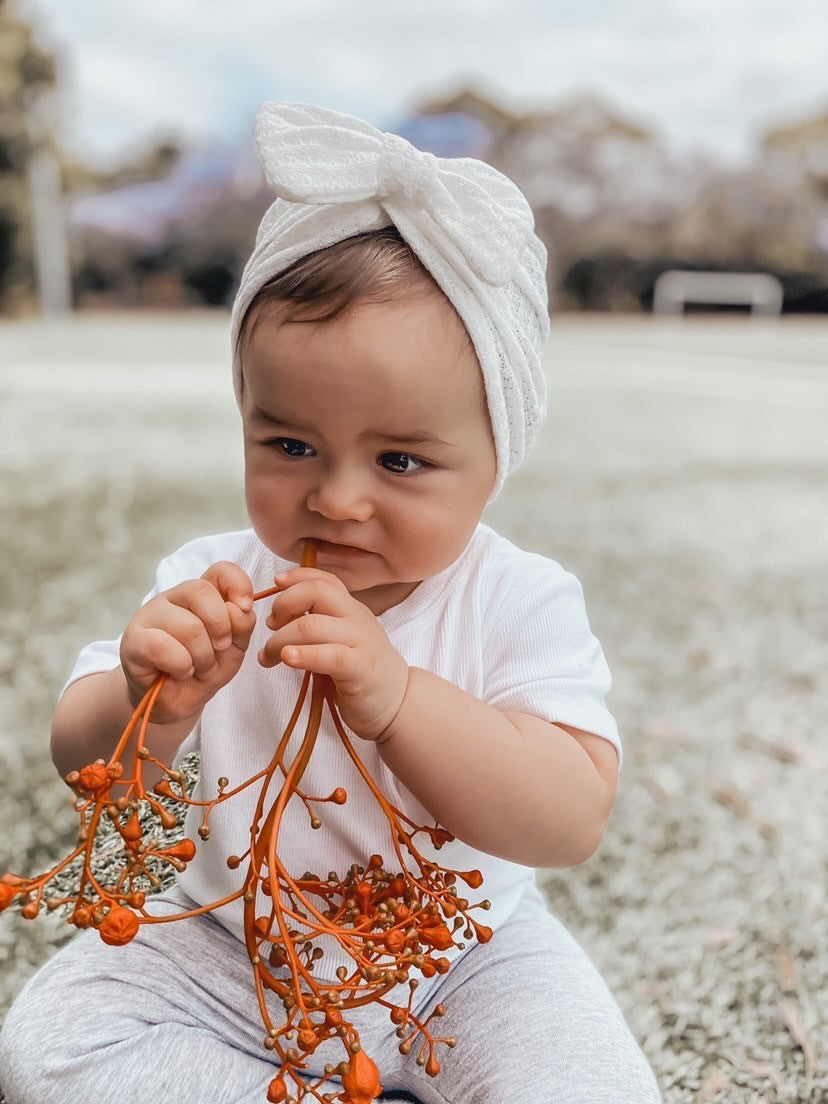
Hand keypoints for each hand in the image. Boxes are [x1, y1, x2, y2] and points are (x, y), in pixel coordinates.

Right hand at [119, 562, 255, 724]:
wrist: (174, 702)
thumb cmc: (203, 668)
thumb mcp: (234, 648)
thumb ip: (242, 624)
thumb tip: (240, 609)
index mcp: (200, 594)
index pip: (221, 570)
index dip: (238, 585)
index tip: (245, 609)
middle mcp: (173, 598)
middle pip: (201, 592)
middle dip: (220, 628)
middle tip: (219, 650)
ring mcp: (149, 615)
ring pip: (187, 626)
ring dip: (203, 657)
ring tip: (198, 668)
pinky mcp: (133, 640)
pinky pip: (164, 647)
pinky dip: (182, 666)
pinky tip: (179, 672)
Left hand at [258, 567, 408, 740]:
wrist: (398, 703)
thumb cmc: (362, 673)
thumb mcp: (342, 640)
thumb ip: (319, 625)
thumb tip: (279, 617)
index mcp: (352, 609)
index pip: (324, 579)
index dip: (296, 577)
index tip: (274, 585)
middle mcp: (357, 618)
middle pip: (316, 592)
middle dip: (283, 604)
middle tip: (270, 626)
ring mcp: (361, 641)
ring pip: (311, 625)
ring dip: (279, 639)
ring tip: (268, 657)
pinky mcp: (360, 668)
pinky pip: (328, 655)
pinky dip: (302, 655)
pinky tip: (286, 659)